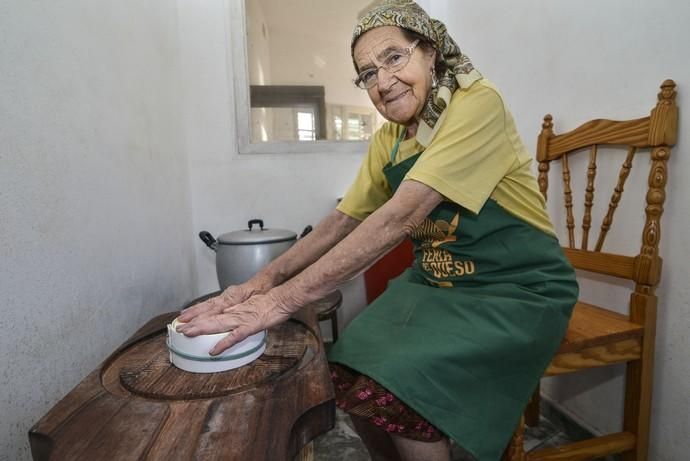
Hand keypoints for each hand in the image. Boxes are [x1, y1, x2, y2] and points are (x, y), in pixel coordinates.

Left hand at [175, 291, 294, 354]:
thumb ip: (243, 310)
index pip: (212, 309)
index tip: (185, 318)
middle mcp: (234, 310)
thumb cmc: (272, 301)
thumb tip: (235, 315)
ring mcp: (241, 318)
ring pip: (217, 324)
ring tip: (187, 333)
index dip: (198, 314)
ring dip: (201, 329)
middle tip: (178, 328)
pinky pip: (234, 337)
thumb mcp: (253, 304)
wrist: (283, 298)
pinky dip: (223, 344)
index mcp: (235, 305)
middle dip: (193, 323)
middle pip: (210, 316)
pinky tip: (214, 351)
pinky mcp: (250, 326)